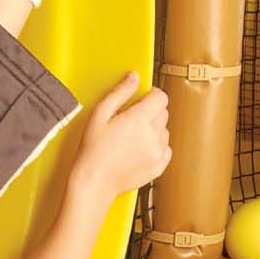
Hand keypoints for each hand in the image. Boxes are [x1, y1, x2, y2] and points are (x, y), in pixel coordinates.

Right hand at [73, 72, 170, 199]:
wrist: (95, 181)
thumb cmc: (93, 149)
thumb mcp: (100, 115)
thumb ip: (120, 93)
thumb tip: (134, 76)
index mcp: (139, 119)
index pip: (161, 97)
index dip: (152, 95)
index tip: (143, 99)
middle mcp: (152, 135)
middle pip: (164, 113)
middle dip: (151, 112)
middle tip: (132, 120)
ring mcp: (158, 152)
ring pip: (165, 131)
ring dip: (153, 130)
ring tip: (132, 138)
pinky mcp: (159, 166)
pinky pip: (166, 149)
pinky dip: (156, 147)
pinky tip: (138, 150)